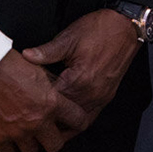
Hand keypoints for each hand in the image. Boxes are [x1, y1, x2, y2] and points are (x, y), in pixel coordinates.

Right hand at [0, 49, 89, 151]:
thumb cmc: (10, 63)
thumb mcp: (40, 71)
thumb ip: (52, 90)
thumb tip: (60, 98)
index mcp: (51, 103)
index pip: (78, 121)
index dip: (77, 122)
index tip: (72, 122)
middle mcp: (36, 121)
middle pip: (55, 145)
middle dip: (52, 138)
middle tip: (47, 131)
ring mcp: (16, 131)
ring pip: (31, 151)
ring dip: (30, 141)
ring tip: (24, 129)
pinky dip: (9, 145)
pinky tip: (8, 133)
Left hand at [23, 9, 139, 124]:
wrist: (126, 26)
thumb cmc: (100, 29)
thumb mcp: (69, 37)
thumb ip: (47, 51)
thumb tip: (27, 56)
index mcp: (79, 80)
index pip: (52, 100)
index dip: (37, 100)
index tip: (26, 98)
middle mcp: (91, 93)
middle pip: (64, 115)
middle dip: (48, 115)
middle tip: (32, 114)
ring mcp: (101, 97)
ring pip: (77, 122)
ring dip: (62, 123)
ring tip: (47, 125)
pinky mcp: (106, 96)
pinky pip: (90, 117)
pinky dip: (77, 120)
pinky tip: (68, 120)